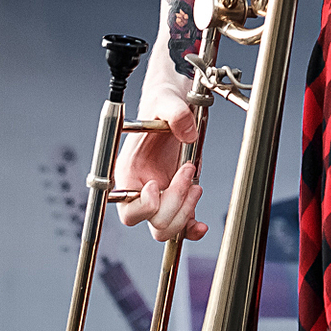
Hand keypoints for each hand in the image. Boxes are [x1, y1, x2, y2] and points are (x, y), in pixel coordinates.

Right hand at [114, 83, 207, 241]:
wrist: (175, 105)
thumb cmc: (162, 103)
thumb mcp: (166, 100)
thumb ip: (175, 113)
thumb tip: (188, 131)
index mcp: (129, 172)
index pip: (129, 209)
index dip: (146, 204)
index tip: (157, 183)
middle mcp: (141, 189)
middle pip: (151, 222)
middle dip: (174, 202)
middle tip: (188, 171)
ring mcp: (160, 197)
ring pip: (166, 228)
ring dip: (185, 212)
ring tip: (196, 185)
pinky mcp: (177, 198)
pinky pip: (182, 227)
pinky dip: (191, 229)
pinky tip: (201, 225)